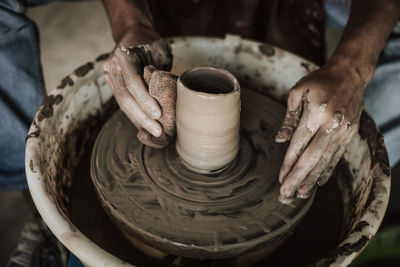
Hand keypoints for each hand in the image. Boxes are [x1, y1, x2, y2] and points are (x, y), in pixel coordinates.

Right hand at [103, 26, 172, 145]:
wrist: (133, 35)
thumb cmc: (151, 43)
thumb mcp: (160, 51)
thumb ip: (161, 70)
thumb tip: (170, 96)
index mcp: (124, 55)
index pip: (133, 82)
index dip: (145, 100)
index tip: (158, 114)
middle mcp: (112, 66)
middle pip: (125, 97)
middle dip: (142, 117)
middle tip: (158, 132)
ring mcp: (110, 76)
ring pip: (122, 104)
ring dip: (138, 120)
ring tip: (153, 133)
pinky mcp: (113, 85)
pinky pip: (123, 103)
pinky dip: (134, 116)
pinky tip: (145, 127)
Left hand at [275, 61, 363, 203]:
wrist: (350, 74)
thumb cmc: (319, 82)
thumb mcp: (298, 92)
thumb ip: (289, 118)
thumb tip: (280, 140)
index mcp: (316, 114)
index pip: (299, 145)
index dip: (288, 164)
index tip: (280, 179)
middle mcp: (331, 125)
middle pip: (312, 158)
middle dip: (298, 178)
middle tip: (286, 194)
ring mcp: (343, 131)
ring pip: (326, 160)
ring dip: (312, 179)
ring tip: (301, 194)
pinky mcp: (350, 134)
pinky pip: (337, 155)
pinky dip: (328, 169)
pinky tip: (319, 181)